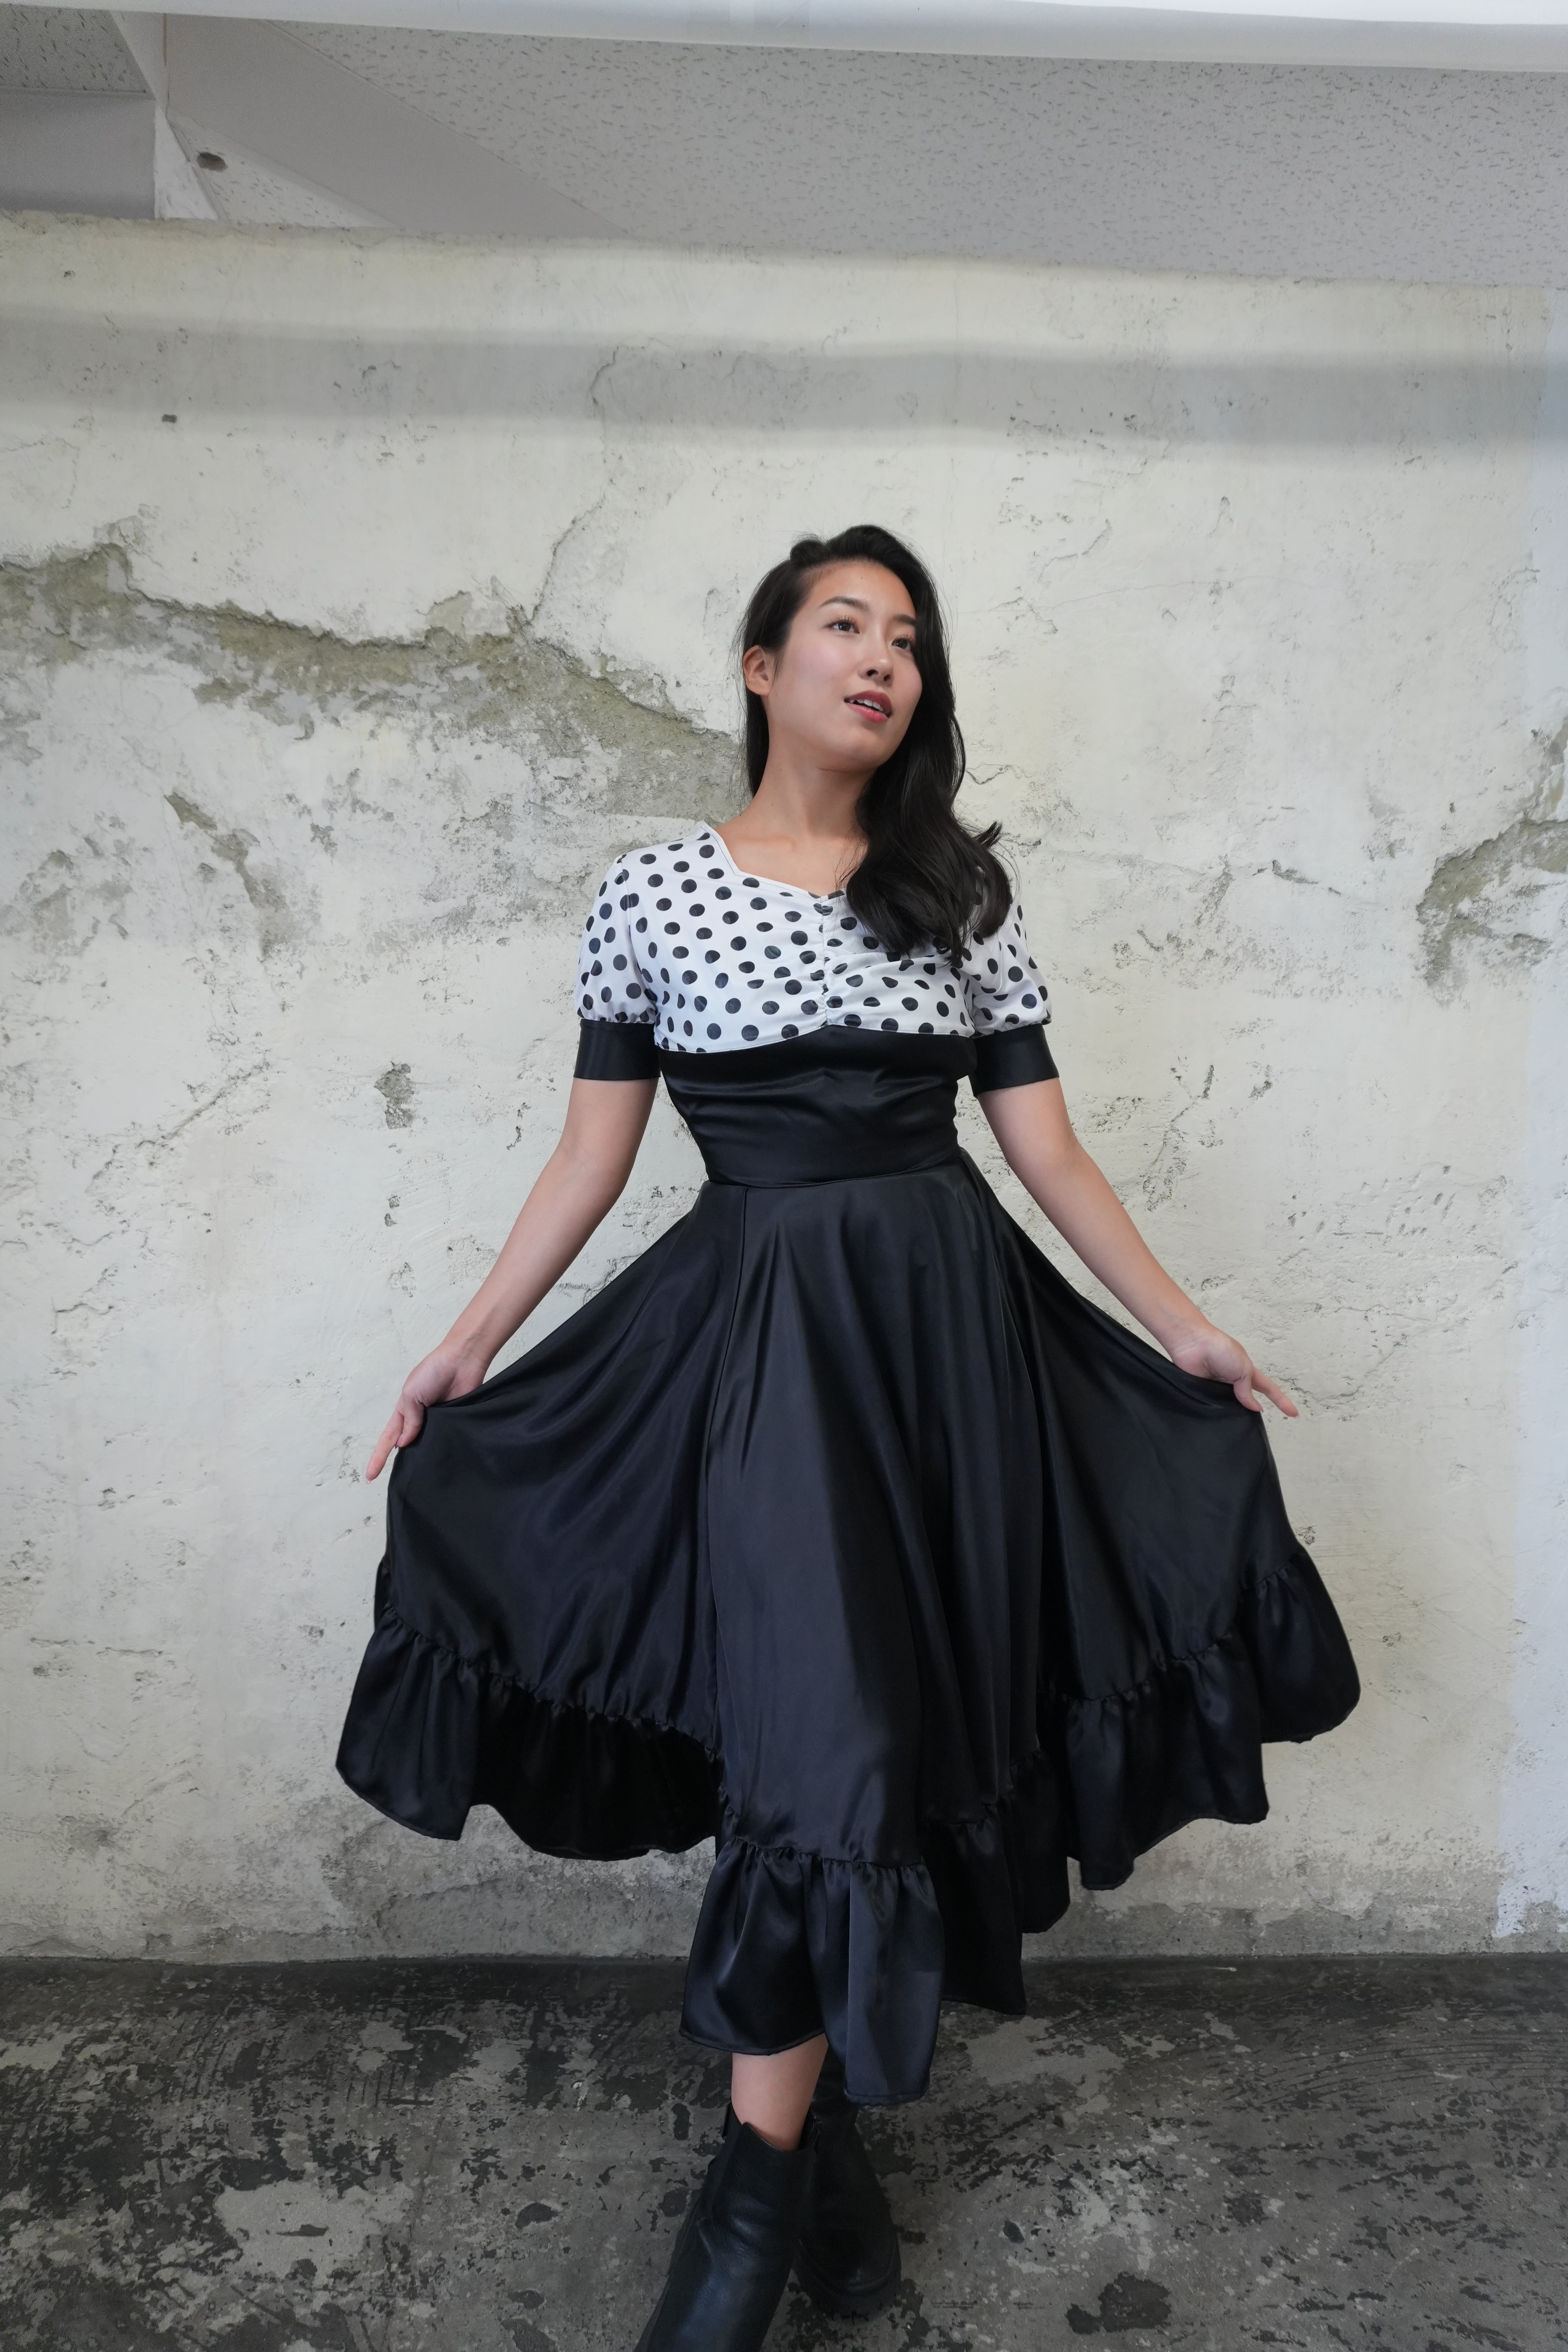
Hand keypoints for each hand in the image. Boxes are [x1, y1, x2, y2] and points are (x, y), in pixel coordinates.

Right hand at [366, 1345, 488, 1479]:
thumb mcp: (411, 1394)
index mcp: (405, 1411)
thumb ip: (409, 1420)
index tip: (370, 1476)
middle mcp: (420, 1419)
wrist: (462, 1361)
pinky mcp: (455, 1423)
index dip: (379, 1456)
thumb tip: (404, 1443)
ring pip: (428, 1445)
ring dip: (424, 1456)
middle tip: (401, 1481)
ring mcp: (438, 1422)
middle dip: (403, 1461)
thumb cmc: (433, 1371)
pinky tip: (442, 1459)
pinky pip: (447, 1440)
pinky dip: (443, 1447)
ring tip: (421, 1475)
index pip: (389, 1438)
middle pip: (408, 1445)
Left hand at [1167, 1322, 1297, 1416]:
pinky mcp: (1202, 1391)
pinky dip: (1215, 1413)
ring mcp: (1217, 1386)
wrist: (1192, 1344)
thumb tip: (1255, 1407)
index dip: (1282, 1401)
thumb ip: (1247, 1389)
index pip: (1268, 1389)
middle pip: (1248, 1400)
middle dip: (1252, 1412)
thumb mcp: (1243, 1368)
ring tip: (1236, 1429)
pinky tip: (1217, 1423)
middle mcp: (1233, 1380)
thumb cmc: (1220, 1349)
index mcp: (1247, 1372)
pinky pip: (1211, 1406)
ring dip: (1232, 1414)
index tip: (1294, 1414)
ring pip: (1229, 1406)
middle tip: (1255, 1427)